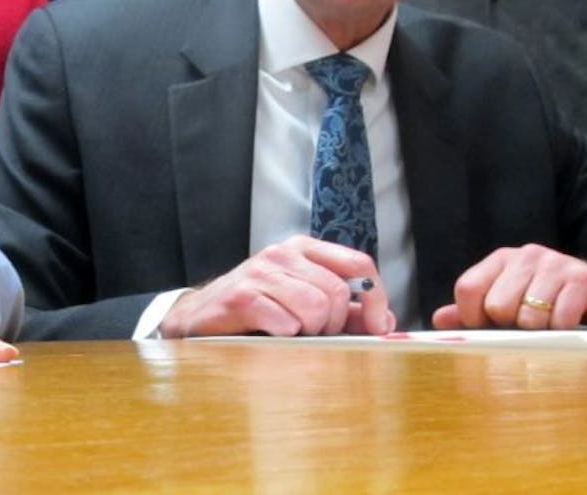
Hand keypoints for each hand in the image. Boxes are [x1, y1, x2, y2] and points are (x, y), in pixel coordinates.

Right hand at [159, 235, 394, 337]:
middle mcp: (281, 253)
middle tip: (314, 334)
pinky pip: (287, 324)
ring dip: (309, 332)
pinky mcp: (243, 297)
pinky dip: (285, 337)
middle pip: (337, 292)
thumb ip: (346, 311)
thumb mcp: (304, 302)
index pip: (358, 263)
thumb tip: (385, 322)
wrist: (200, 318)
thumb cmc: (257, 310)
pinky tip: (270, 334)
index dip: (376, 297)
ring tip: (290, 333)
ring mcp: (260, 272)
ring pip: (316, 307)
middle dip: (334, 324)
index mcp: (303, 249)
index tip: (377, 326)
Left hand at [431, 244, 586, 329]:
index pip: (467, 288)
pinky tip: (567, 323)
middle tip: (526, 323)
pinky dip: (561, 330)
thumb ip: (473, 309)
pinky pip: (559, 319)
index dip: (471, 316)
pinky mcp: (581, 280)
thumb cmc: (548, 298)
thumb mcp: (509, 299)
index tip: (487, 327)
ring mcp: (554, 265)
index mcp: (500, 259)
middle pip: (496, 306)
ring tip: (548, 322)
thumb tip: (439, 320)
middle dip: (509, 326)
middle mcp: (525, 256)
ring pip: (528, 317)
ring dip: (538, 331)